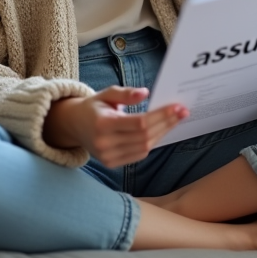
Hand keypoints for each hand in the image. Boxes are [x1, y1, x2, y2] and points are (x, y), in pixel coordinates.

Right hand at [43, 86, 188, 167]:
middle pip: (145, 136)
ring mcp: (107, 157)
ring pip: (144, 147)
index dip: (161, 116)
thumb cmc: (94, 107)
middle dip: (166, 123)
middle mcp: (104, 143)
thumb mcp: (106, 93)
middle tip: (183, 112)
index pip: (139, 122)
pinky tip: (161, 131)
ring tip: (175, 120)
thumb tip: (145, 93)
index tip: (177, 107)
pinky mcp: (111, 164)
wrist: (74, 126)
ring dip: (162, 133)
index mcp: (102, 124)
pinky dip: (152, 143)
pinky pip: (138, 155)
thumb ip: (126, 93)